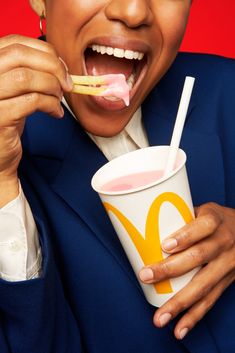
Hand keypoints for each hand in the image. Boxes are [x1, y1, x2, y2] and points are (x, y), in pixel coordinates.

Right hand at [0, 35, 72, 204]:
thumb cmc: (7, 121)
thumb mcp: (15, 90)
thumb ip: (29, 72)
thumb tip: (60, 64)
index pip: (14, 42)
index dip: (44, 51)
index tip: (61, 67)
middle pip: (19, 54)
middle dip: (52, 66)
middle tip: (67, 83)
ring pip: (26, 77)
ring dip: (52, 86)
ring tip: (59, 99)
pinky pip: (32, 101)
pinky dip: (51, 104)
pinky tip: (56, 113)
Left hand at [139, 202, 234, 338]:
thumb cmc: (216, 218)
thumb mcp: (204, 210)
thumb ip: (180, 217)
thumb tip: (142, 224)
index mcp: (216, 220)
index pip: (203, 226)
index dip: (185, 236)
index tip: (164, 245)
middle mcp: (224, 242)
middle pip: (199, 256)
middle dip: (171, 269)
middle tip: (146, 276)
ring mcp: (227, 264)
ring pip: (204, 284)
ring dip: (180, 303)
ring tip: (160, 317)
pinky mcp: (227, 281)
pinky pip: (211, 300)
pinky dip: (194, 316)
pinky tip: (180, 329)